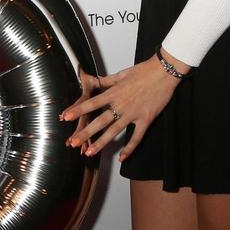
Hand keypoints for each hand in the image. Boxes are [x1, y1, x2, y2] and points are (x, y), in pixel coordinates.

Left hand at [60, 54, 181, 160]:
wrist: (164, 72)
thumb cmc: (143, 71)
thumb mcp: (122, 74)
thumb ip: (107, 81)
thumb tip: (96, 80)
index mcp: (114, 92)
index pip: (92, 103)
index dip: (78, 111)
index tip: (66, 117)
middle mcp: (121, 105)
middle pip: (100, 121)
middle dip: (85, 132)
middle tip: (73, 143)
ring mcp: (133, 114)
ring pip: (114, 131)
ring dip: (101, 143)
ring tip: (90, 152)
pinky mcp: (146, 120)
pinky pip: (136, 137)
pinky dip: (129, 149)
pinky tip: (121, 158)